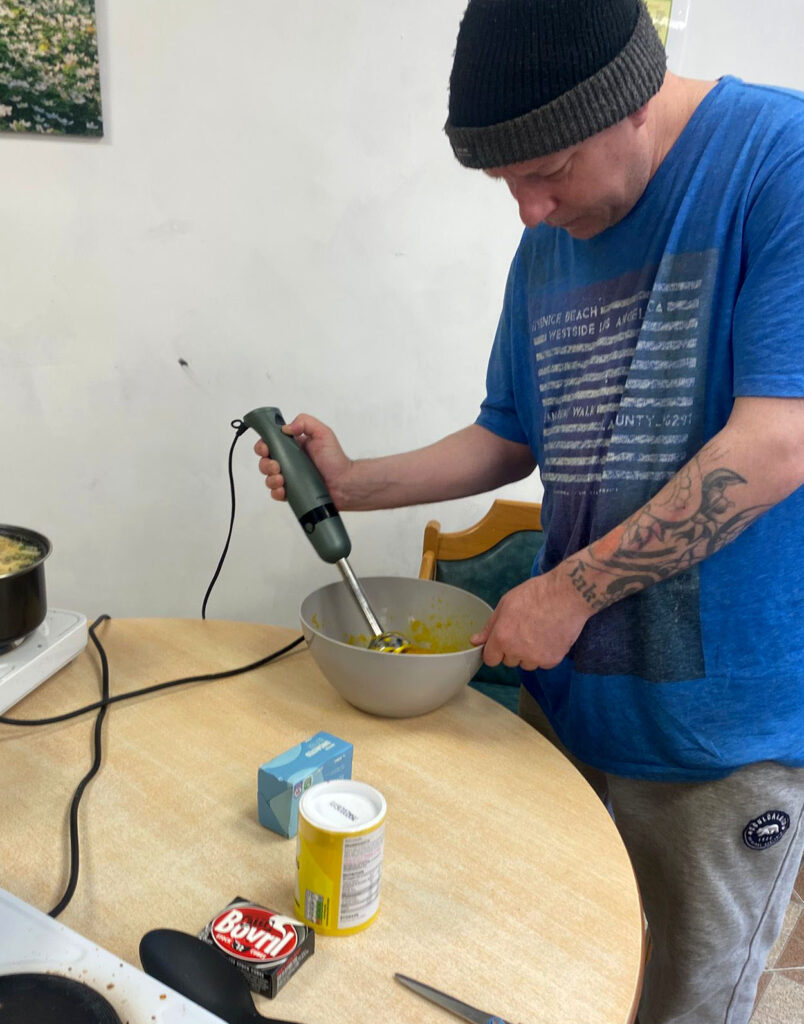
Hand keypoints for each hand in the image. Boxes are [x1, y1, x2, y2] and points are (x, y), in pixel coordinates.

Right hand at [254, 413, 351, 506]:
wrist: (345, 483)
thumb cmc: (336, 459)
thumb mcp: (323, 433)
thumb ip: (305, 422)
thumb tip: (285, 428)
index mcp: (292, 446)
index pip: (269, 443)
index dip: (263, 445)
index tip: (266, 449)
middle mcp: (289, 461)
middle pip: (265, 462)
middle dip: (266, 464)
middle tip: (277, 466)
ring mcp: (289, 478)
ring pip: (268, 478)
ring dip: (270, 479)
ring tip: (281, 479)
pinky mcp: (292, 492)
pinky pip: (276, 493)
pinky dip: (276, 492)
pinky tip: (283, 490)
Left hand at [471, 570, 591, 670]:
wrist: (568, 594)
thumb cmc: (536, 594)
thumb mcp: (506, 603)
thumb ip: (490, 626)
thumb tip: (475, 641)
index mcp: (502, 637)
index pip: (490, 659)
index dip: (495, 651)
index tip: (502, 643)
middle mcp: (517, 651)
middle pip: (509, 661)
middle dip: (513, 650)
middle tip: (525, 629)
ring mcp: (536, 657)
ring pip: (527, 664)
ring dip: (530, 653)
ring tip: (539, 631)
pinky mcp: (553, 660)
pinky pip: (544, 663)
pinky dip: (546, 654)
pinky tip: (550, 635)